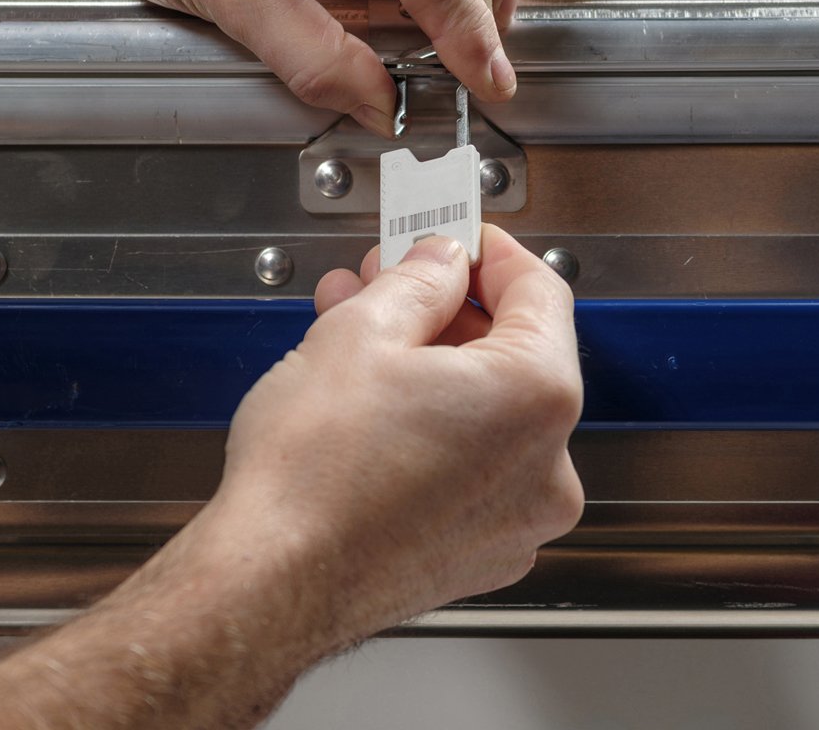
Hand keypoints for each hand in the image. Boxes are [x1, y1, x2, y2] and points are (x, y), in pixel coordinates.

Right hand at [199, 225, 582, 641]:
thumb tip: (439, 264)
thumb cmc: (311, 478)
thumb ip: (418, 281)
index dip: (489, 251)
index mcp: (538, 398)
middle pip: (514, 354)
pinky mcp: (479, 553)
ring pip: (487, 414)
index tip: (457, 237)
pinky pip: (472, 467)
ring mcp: (517, 519)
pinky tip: (374, 403)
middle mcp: (548, 466)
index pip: (539, 291)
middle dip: (446, 310)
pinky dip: (434, 429)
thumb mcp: (361, 332)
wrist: (270, 582)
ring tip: (361, 334)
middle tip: (393, 280)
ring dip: (430, 366)